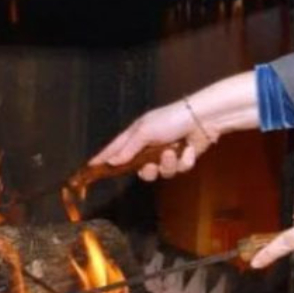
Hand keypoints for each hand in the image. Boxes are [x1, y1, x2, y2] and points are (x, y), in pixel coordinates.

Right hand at [90, 100, 212, 181]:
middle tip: (150, 165)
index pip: (115, 150)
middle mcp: (149, 146)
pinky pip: (178, 170)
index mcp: (137, 135)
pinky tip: (188, 150)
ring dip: (168, 164)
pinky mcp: (181, 160)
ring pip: (160, 173)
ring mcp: (165, 154)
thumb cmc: (172, 119)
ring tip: (173, 152)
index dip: (104, 159)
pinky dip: (184, 161)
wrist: (203, 119)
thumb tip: (111, 162)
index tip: (91, 167)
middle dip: (147, 170)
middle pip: (139, 170)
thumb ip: (128, 149)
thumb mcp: (145, 131)